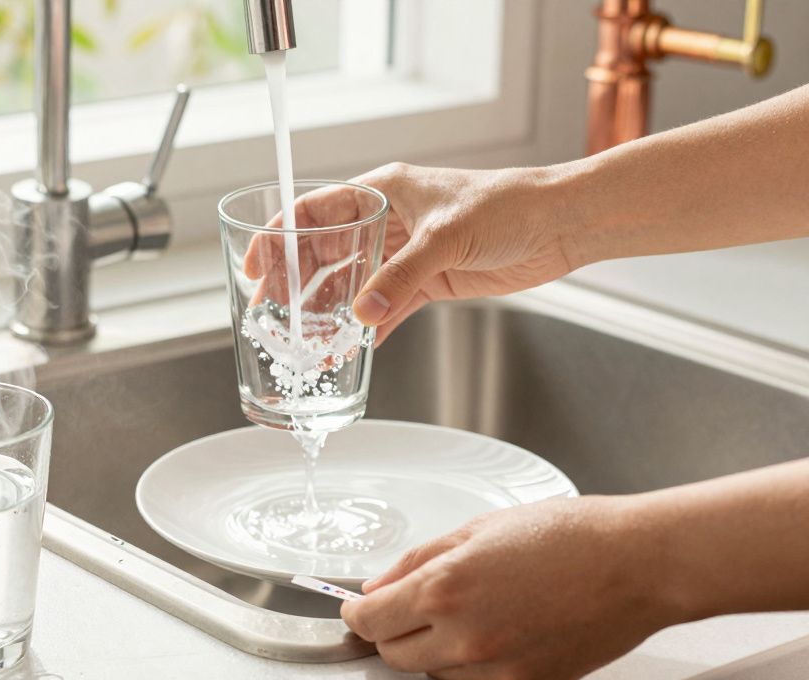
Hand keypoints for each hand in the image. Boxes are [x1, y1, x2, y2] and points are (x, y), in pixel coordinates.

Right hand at [244, 163, 582, 344]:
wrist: (560, 224)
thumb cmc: (509, 206)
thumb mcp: (445, 238)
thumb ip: (400, 278)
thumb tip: (363, 315)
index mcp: (382, 191)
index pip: (314, 212)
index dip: (279, 238)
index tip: (255, 266)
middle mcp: (387, 222)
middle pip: (325, 254)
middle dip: (296, 285)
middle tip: (274, 316)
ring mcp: (404, 253)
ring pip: (352, 285)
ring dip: (330, 313)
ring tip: (307, 343)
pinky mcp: (426, 281)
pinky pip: (384, 307)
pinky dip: (367, 329)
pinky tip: (349, 351)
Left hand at [340, 497, 680, 679]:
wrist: (636, 563)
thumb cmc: (567, 535)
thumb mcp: (476, 529)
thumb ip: (417, 561)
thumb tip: (378, 587)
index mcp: (445, 590)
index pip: (370, 621)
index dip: (357, 612)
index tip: (358, 606)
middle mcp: (467, 637)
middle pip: (395, 656)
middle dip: (390, 632)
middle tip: (404, 607)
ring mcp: (498, 668)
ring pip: (437, 672)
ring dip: (434, 647)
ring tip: (468, 609)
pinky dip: (477, 660)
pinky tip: (504, 625)